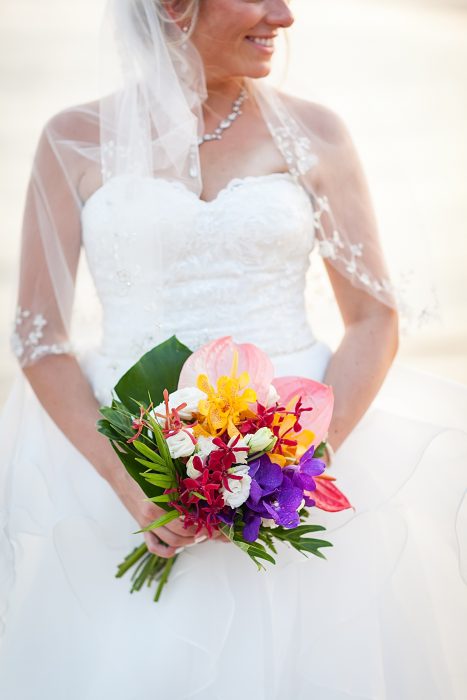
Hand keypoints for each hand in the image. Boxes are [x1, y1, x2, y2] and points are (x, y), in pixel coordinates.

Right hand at [109, 467, 226, 556]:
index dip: (202, 525)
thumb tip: (204, 487)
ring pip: (171, 543)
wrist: (120, 471)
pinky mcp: (142, 527)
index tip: (213, 522)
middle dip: (198, 536)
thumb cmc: (144, 468)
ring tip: (199, 536)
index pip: (186, 522)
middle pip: (181, 535)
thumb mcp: (165, 472)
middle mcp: (152, 517)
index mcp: (159, 503)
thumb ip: (181, 481)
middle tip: (210, 531)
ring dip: (187, 543)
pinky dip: (166, 551)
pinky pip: (154, 546)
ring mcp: (146, 524)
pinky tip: (177, 548)